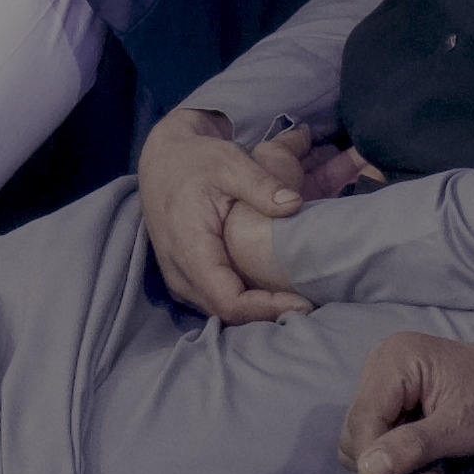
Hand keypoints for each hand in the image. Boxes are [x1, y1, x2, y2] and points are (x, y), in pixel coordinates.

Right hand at [142, 113, 355, 324]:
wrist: (163, 160)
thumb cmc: (196, 160)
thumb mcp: (230, 161)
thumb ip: (262, 184)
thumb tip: (295, 204)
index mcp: (189, 246)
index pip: (228, 300)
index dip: (266, 308)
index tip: (303, 303)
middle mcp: (179, 270)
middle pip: (226, 313)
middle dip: (267, 314)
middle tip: (310, 302)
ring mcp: (178, 276)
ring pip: (219, 311)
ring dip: (256, 311)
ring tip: (296, 300)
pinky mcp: (184, 276)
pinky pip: (213, 301)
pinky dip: (243, 303)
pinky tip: (272, 292)